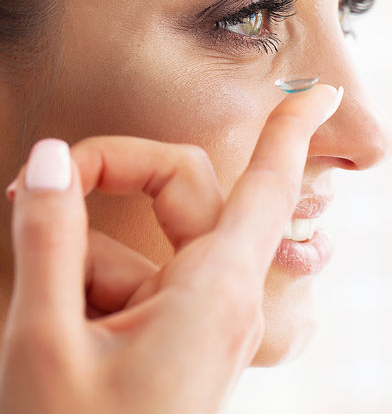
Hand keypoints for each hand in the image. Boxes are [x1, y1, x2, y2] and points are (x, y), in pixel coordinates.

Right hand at [0, 84, 341, 413]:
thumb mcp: (45, 338)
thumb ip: (49, 239)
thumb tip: (46, 162)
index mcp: (215, 291)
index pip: (265, 188)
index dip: (290, 131)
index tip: (318, 91)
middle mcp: (225, 296)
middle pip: (186, 192)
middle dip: (112, 179)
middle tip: (33, 190)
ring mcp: (205, 316)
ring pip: (149, 242)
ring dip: (84, 259)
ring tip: (43, 313)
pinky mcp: (184, 333)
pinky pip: (143, 280)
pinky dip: (94, 288)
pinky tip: (60, 328)